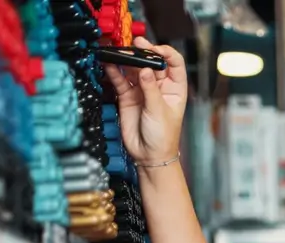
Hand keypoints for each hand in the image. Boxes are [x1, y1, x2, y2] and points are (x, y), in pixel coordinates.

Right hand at [103, 37, 187, 164]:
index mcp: (175, 88)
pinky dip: (114, 71)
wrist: (149, 155)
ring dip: (127, 60)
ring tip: (119, 52)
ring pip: (134, 69)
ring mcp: (143, 90)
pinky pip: (121, 80)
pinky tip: (109, 64)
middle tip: (135, 45)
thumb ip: (150, 89)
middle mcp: (159, 86)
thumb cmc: (163, 137)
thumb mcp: (159, 111)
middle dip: (144, 52)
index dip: (166, 53)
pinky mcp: (128, 96)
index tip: (155, 49)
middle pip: (152, 62)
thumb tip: (145, 69)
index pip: (174, 63)